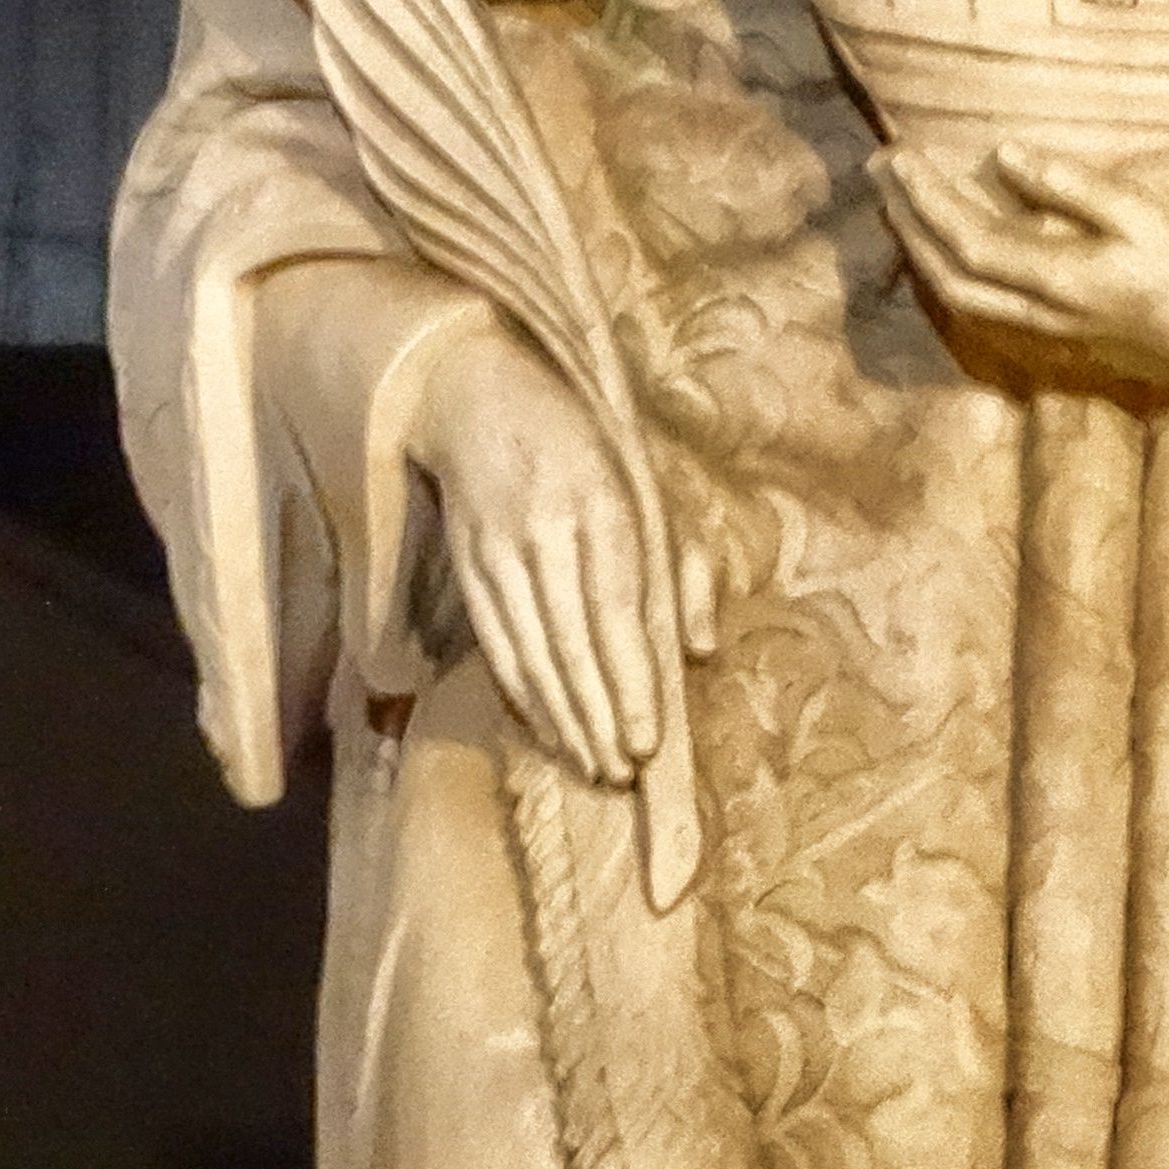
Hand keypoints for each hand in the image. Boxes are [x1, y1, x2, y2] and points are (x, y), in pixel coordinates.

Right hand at [410, 325, 670, 785]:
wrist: (478, 392)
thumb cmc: (587, 443)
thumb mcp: (651, 481)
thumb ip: (683, 564)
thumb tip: (702, 649)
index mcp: (603, 502)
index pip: (617, 609)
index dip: (629, 680)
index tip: (645, 742)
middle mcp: (546, 528)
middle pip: (572, 642)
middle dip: (597, 716)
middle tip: (621, 776)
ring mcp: (498, 548)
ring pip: (530, 651)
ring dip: (560, 719)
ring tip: (591, 768)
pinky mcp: (467, 564)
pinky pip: (495, 642)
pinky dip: (521, 694)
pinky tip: (545, 730)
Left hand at [874, 141, 1168, 391]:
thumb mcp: (1152, 213)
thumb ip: (1077, 187)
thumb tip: (1006, 156)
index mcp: (1064, 278)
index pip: (970, 238)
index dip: (926, 198)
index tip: (899, 156)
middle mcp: (1049, 316)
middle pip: (952, 279)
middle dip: (908, 225)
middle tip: (882, 173)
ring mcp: (1060, 338)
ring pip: (966, 306)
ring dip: (925, 256)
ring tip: (903, 209)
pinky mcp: (1075, 346)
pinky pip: (992, 319)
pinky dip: (959, 284)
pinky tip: (957, 261)